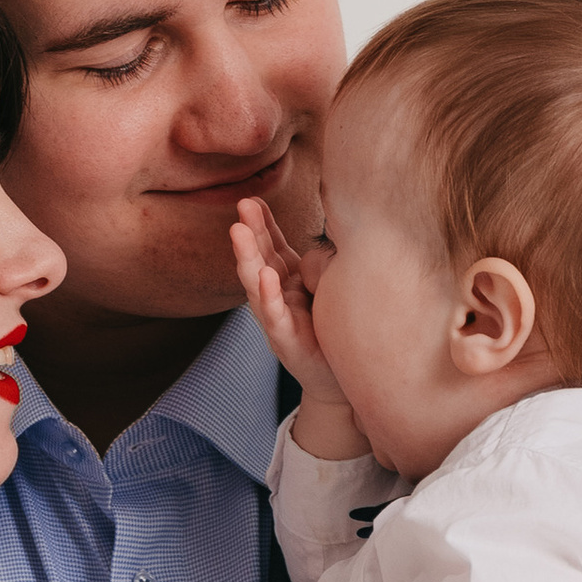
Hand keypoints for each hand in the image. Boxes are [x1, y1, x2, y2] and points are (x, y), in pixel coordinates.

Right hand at [232, 197, 361, 453]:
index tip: (252, 198)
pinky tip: (265, 277)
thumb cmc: (335, 331)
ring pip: (258, 285)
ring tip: (239, 232)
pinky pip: (275, 317)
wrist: (341, 383)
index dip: (262, 224)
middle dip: (249, 233)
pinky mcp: (287, 343)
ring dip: (248, 258)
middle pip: (260, 260)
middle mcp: (278, 298)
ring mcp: (279, 320)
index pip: (272, 247)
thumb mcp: (330, 288)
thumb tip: (342, 219)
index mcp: (288, 282)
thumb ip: (324, 262)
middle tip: (242, 205)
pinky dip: (268, 296)